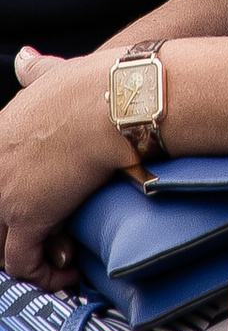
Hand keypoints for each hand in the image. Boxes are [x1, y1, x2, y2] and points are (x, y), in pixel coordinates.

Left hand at [0, 46, 127, 282]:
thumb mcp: (54, 72)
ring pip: (1, 247)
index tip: (36, 210)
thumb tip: (25, 57)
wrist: (114, 102)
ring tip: (58, 260)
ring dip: (30, 259)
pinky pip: (25, 262)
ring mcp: (5, 194)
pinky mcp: (28, 218)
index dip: (11, 202)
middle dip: (11, 237)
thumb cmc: (95, 83)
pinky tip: (69, 271)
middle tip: (44, 243)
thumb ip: (35, 70)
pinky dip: (45, 274)